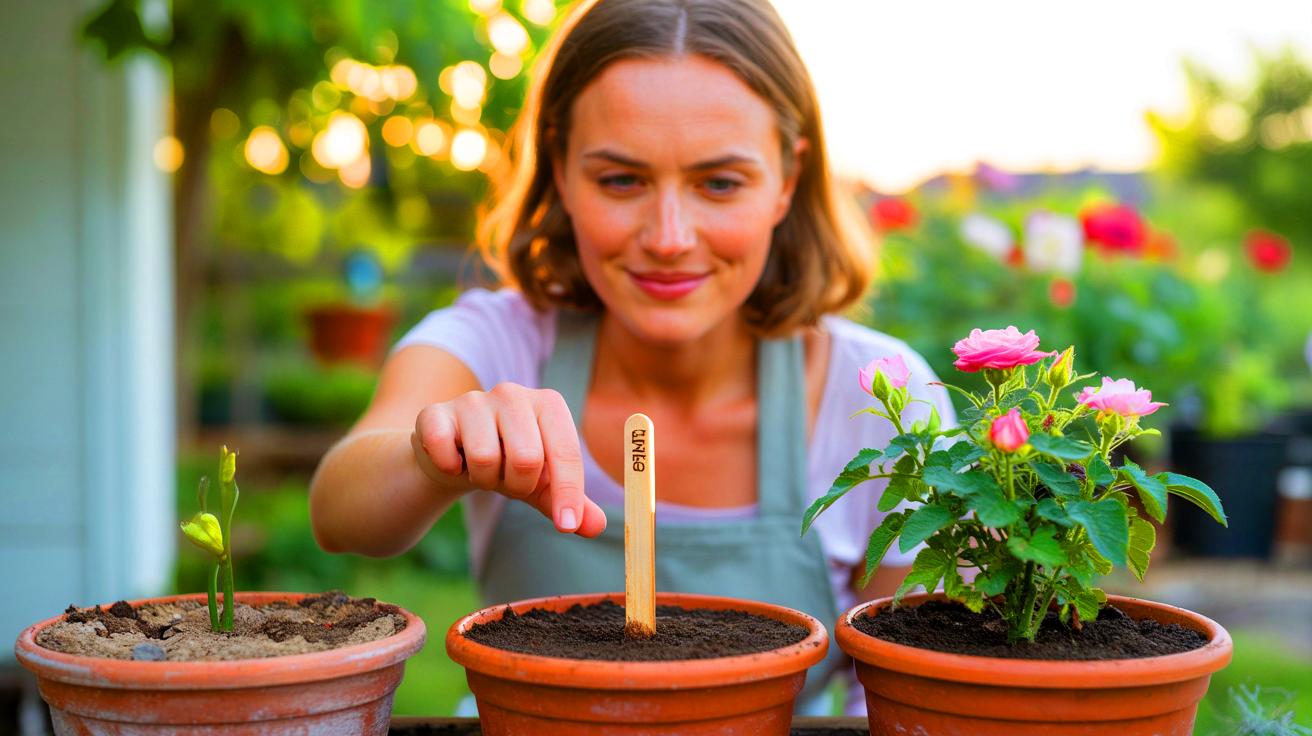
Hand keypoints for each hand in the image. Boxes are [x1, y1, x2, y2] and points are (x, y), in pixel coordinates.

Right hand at [412, 383, 606, 536]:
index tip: (566, 525)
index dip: (567, 494)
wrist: (454, 454)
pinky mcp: (436, 412)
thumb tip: (595, 527)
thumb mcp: (543, 484)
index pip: (565, 452)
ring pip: (485, 458)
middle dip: (517, 485)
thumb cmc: (508, 464)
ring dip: (484, 479)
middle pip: (526, 459)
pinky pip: (445, 450)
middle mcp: (513, 394)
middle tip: (507, 479)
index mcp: (548, 404)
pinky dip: (450, 468)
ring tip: (483, 468)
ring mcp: (473, 400)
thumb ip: (571, 502)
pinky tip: (454, 461)